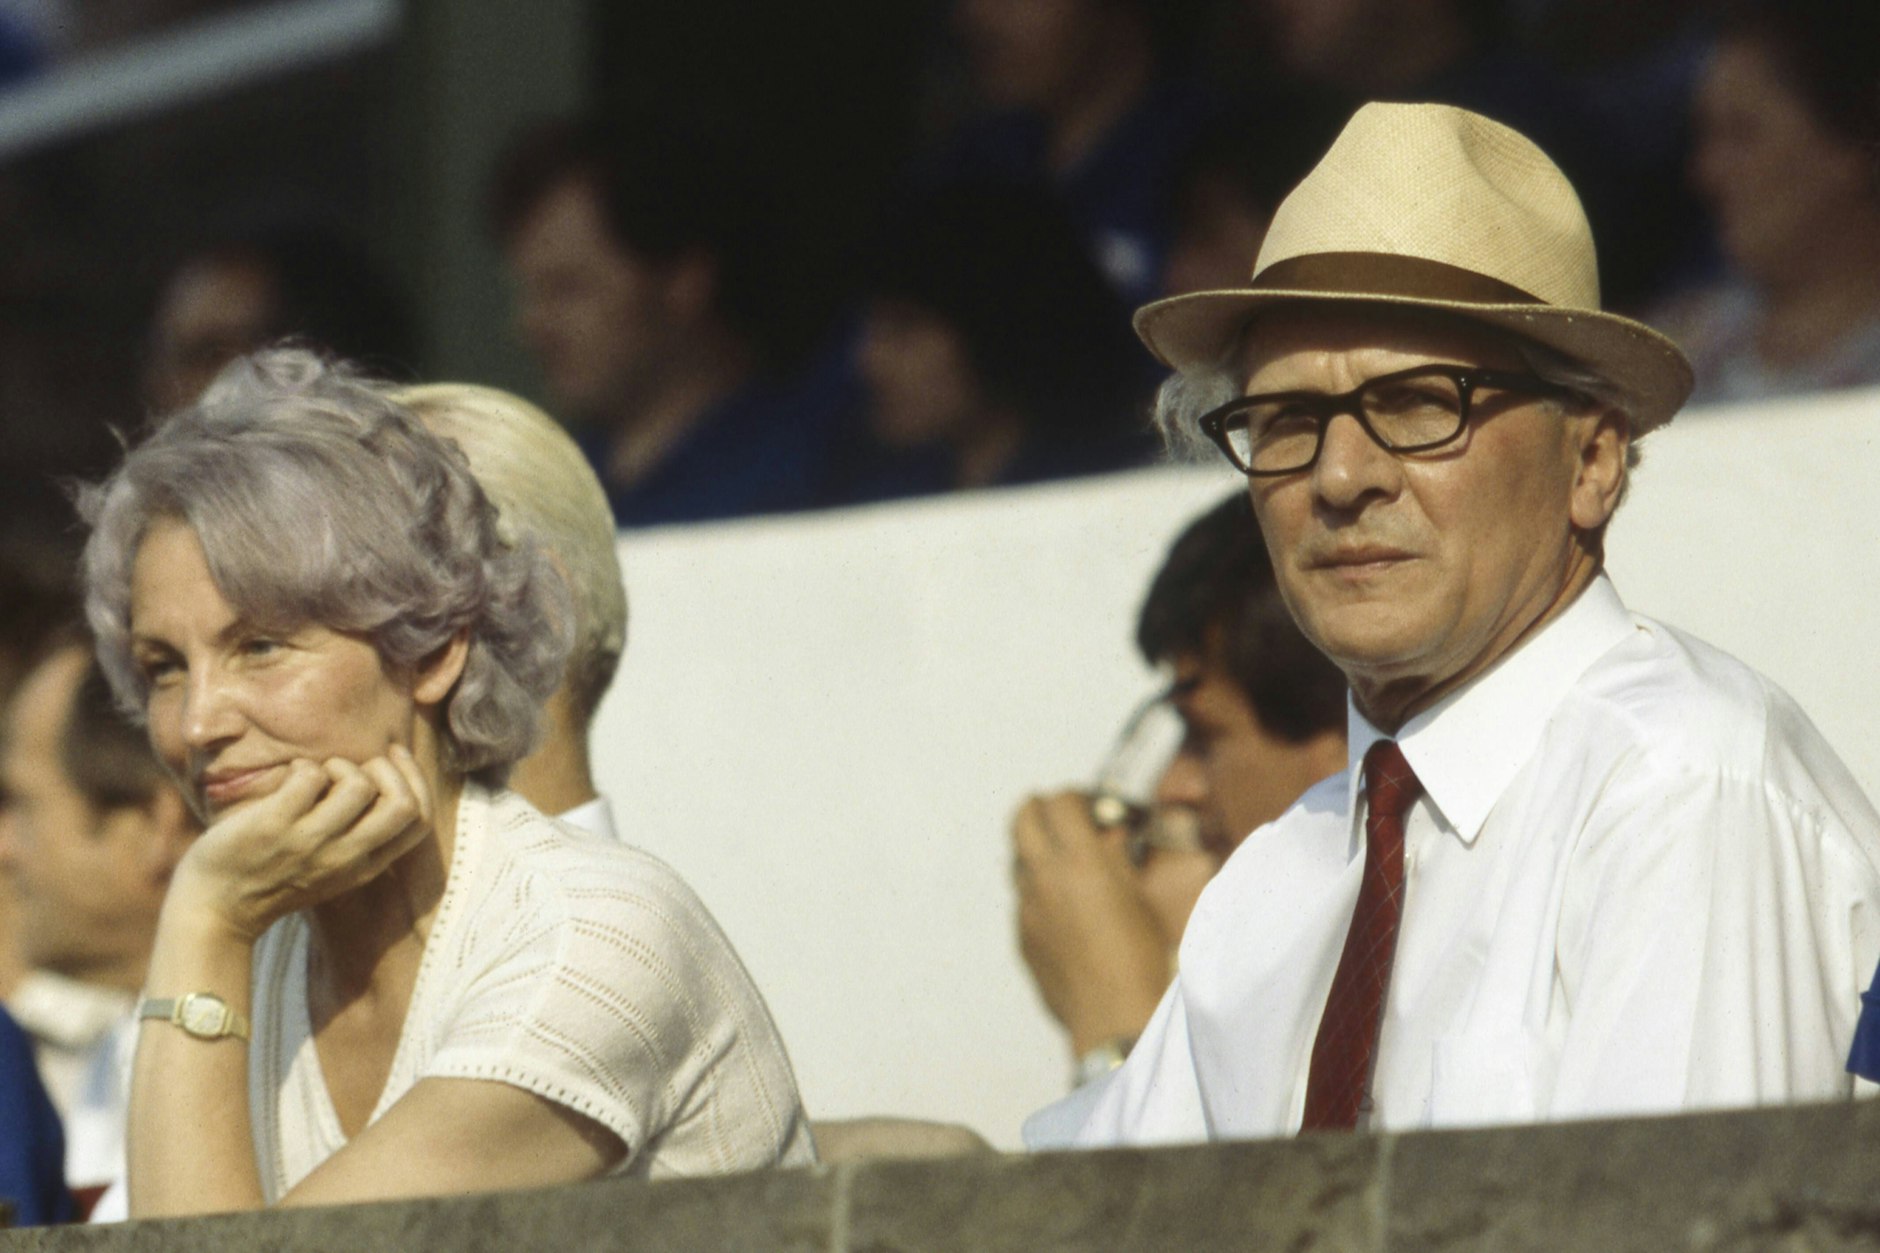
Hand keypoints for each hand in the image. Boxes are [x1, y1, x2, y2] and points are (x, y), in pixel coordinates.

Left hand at [169, 746, 433, 941]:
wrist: (215, 909)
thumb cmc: (274, 877)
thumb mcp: (331, 868)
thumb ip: (360, 835)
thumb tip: (383, 779)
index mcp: (365, 867)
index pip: (420, 821)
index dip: (415, 780)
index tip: (392, 759)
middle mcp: (344, 857)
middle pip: (402, 804)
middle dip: (388, 769)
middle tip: (355, 766)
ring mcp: (310, 843)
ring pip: (358, 784)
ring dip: (339, 764)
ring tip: (315, 774)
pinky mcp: (274, 826)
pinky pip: (309, 776)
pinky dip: (301, 766)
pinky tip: (286, 778)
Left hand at [1011, 791, 1177, 1055]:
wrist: (1113, 1014)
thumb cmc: (1139, 956)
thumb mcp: (1139, 897)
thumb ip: (1116, 859)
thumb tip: (1107, 837)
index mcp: (1079, 860)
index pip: (1059, 802)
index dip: (1074, 798)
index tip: (1088, 807)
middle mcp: (1044, 877)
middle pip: (1022, 817)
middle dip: (1040, 809)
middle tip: (1062, 819)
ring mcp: (1026, 907)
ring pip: (1018, 859)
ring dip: (1037, 851)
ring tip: (1066, 866)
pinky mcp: (1021, 935)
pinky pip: (1023, 899)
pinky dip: (1038, 891)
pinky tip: (1065, 910)